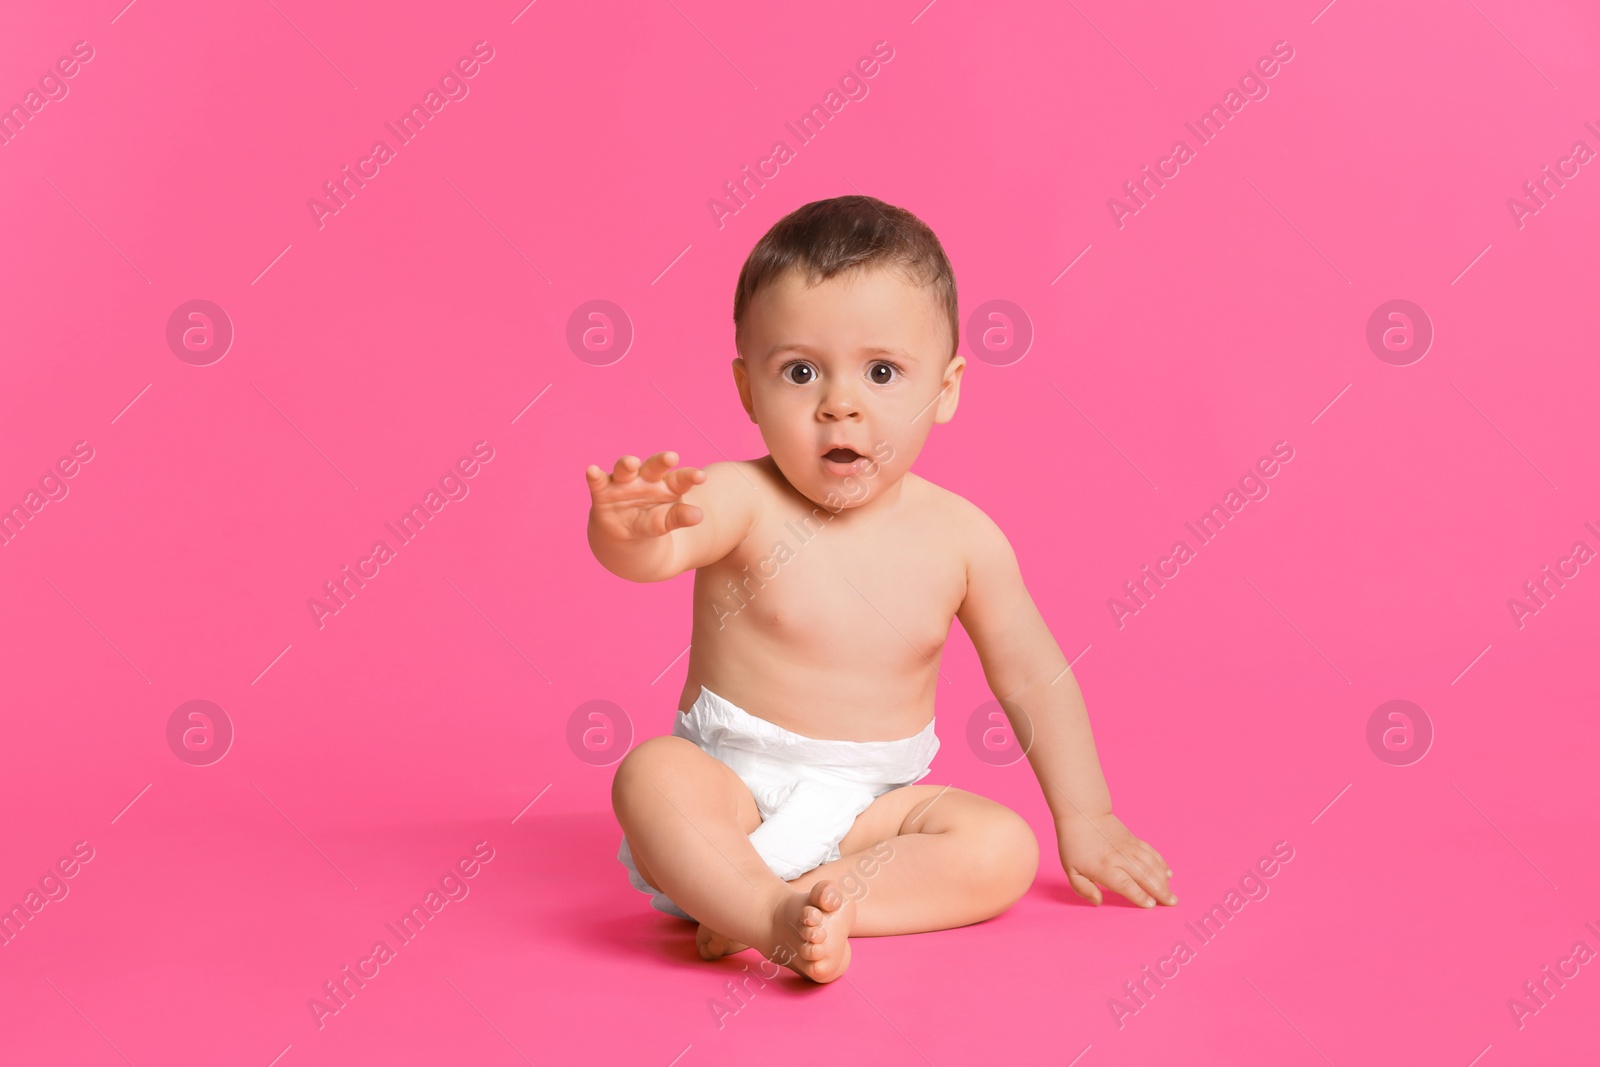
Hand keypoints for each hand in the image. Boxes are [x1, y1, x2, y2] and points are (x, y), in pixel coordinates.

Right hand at [585, 451, 705, 542]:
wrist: (624, 531)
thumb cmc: (651, 520)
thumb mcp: (666, 522)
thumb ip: (680, 517)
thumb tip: (699, 515)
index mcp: (667, 484)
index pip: (680, 478)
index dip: (689, 477)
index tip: (700, 477)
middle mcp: (645, 478)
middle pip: (653, 467)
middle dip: (661, 461)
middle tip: (671, 457)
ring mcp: (623, 482)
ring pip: (625, 469)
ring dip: (627, 464)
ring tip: (631, 462)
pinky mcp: (603, 491)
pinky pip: (598, 481)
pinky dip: (594, 476)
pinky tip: (591, 470)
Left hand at [1057, 811, 1175, 907]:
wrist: (1082, 813)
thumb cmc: (1074, 844)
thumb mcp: (1071, 870)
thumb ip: (1084, 889)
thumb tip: (1099, 902)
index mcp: (1104, 868)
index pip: (1126, 885)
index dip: (1139, 896)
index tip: (1150, 905)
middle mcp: (1119, 858)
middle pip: (1144, 876)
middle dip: (1160, 891)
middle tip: (1171, 903)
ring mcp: (1129, 848)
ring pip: (1151, 865)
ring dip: (1163, 880)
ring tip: (1172, 894)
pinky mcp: (1134, 840)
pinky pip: (1151, 853)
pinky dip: (1161, 863)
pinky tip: (1168, 874)